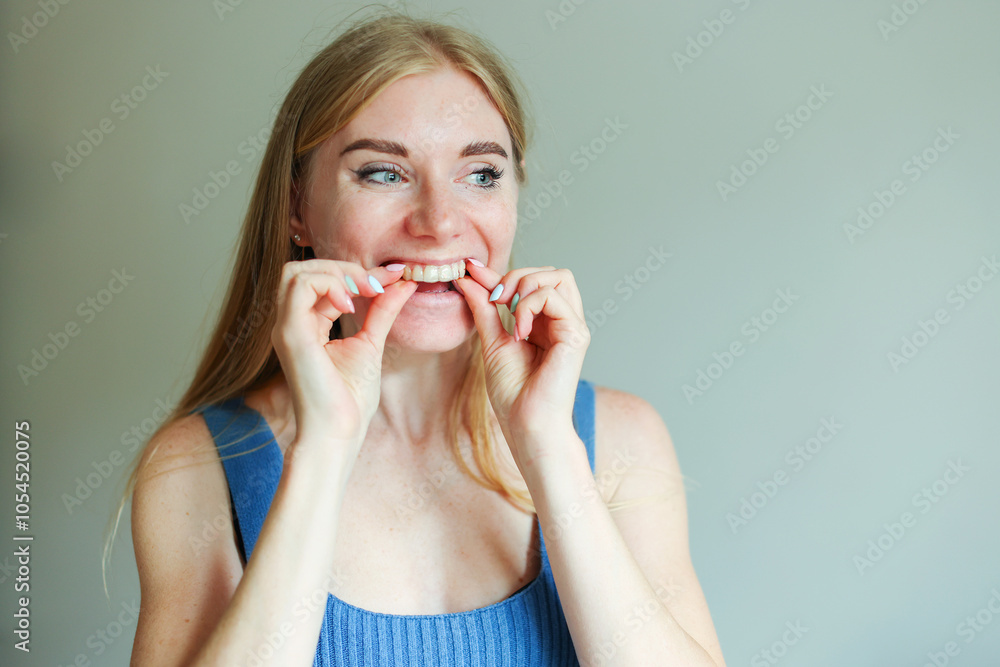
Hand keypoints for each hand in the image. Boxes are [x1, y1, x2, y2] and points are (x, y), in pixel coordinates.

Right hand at [270, 259, 417, 449]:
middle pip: (303, 270)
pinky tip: (351, 304)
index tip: (394, 276)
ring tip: (365, 291)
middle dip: (343, 268)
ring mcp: (286, 328)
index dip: (357, 273)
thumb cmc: (350, 399)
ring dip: (336, 272)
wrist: (339, 432)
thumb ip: (382, 311)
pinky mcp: (290, 334)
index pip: (322, 281)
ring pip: (295, 272)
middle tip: (377, 283)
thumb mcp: (371, 343)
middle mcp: (290, 324)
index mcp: (306, 326)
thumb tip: (403, 283)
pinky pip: (299, 286)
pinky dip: (328, 284)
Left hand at [455, 262, 589, 464]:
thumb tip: (468, 278)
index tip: (470, 268)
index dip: (500, 272)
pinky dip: (529, 306)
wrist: (527, 424)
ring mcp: (573, 326)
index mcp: (546, 323)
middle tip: (495, 300)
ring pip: (558, 276)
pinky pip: (554, 296)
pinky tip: (520, 332)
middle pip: (550, 272)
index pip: (530, 282)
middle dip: (517, 276)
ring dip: (525, 287)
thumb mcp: (492, 341)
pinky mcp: (577, 334)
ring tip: (509, 316)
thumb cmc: (513, 393)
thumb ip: (484, 308)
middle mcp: (563, 321)